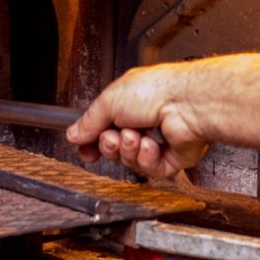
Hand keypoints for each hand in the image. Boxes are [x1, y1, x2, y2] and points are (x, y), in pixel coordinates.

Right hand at [65, 65, 208, 178]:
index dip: (92, 142)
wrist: (186, 104)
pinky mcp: (173, 158)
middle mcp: (143, 122)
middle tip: (111, 138)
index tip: (85, 149)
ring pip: (131, 161)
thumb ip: (89, 121)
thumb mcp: (108, 101)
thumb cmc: (155, 90)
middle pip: (115, 148)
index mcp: (128, 104)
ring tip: (134, 136)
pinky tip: (151, 145)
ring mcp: (159, 141)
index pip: (103, 128)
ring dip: (129, 150)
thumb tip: (73, 134)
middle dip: (109, 146)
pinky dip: (147, 158)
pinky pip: (151, 169)